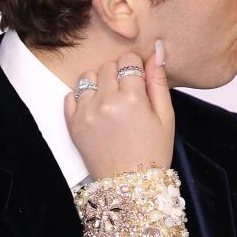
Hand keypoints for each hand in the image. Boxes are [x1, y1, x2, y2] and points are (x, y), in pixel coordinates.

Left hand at [64, 45, 174, 179]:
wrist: (130, 187)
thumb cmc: (152, 152)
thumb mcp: (166, 117)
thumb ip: (158, 81)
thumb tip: (157, 50)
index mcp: (132, 99)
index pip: (128, 60)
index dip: (136, 67)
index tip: (139, 81)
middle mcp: (106, 102)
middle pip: (108, 66)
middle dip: (119, 75)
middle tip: (128, 95)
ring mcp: (86, 113)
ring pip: (88, 77)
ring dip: (99, 83)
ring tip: (111, 101)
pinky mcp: (72, 124)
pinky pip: (70, 95)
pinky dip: (82, 98)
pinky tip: (96, 110)